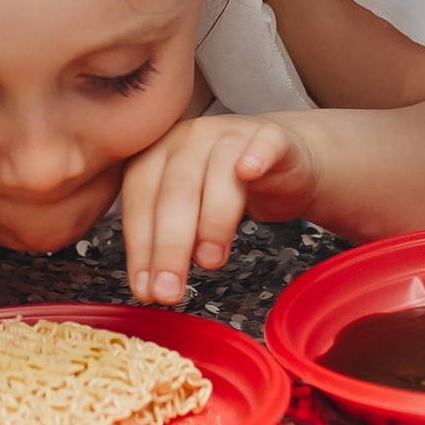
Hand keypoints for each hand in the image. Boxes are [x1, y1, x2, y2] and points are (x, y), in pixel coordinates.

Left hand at [121, 113, 319, 303]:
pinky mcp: (273, 138)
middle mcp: (190, 138)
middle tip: (170, 290)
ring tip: (210, 262)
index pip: (140, 199)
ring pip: (218, 172)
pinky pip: (265, 144)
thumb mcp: (189, 211)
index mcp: (159, 154)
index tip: (145, 290)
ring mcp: (232, 134)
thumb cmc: (229, 189)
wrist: (284, 160)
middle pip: (175, 190)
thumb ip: (167, 238)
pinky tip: (249, 172)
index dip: (140, 247)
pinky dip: (257, 156)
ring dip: (212, 220)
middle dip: (169, 246)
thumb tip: (151, 287)